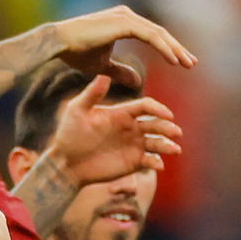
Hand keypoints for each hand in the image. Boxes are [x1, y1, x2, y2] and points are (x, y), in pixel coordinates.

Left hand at [47, 75, 182, 185]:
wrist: (65, 162)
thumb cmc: (69, 134)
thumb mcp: (77, 111)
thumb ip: (91, 94)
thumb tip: (103, 73)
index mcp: (122, 113)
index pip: (146, 106)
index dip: (158, 109)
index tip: (166, 114)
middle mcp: (132, 127)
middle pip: (156, 124)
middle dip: (167, 127)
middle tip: (175, 132)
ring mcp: (134, 145)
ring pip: (157, 142)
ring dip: (167, 145)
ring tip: (174, 149)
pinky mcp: (133, 162)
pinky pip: (150, 161)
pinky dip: (157, 162)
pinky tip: (158, 165)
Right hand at [52, 5, 196, 85]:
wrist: (58, 43)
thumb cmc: (75, 52)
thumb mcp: (102, 66)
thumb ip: (120, 72)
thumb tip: (138, 81)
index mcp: (123, 22)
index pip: (152, 36)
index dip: (167, 49)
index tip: (180, 63)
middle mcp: (127, 16)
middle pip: (159, 33)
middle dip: (176, 49)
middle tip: (191, 63)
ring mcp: (127, 17)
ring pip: (158, 34)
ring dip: (174, 49)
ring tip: (187, 64)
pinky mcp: (124, 23)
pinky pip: (151, 36)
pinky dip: (163, 48)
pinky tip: (173, 60)